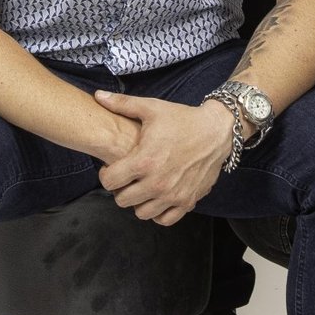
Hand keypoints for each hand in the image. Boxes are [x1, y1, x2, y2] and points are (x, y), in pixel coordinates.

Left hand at [93, 94, 232, 224]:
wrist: (216, 131)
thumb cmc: (182, 119)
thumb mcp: (152, 108)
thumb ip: (122, 104)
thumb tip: (98, 96)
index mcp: (144, 161)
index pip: (109, 182)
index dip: (106, 174)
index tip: (112, 168)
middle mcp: (157, 183)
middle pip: (122, 200)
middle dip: (120, 189)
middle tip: (126, 178)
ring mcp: (173, 195)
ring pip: (141, 213)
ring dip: (138, 202)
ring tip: (141, 187)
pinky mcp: (188, 201)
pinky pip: (165, 219)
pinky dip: (158, 212)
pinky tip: (157, 197)